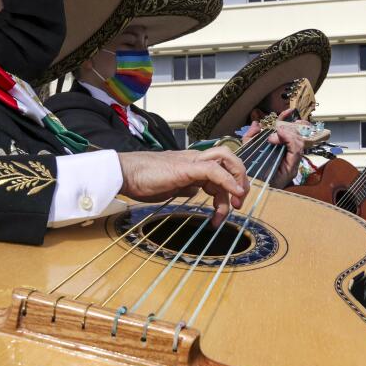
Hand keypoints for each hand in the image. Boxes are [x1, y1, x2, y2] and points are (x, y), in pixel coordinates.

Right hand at [118, 149, 247, 224]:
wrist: (125, 174)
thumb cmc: (142, 181)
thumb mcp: (170, 187)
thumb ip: (185, 187)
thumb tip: (194, 192)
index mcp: (191, 164)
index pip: (220, 167)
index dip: (230, 185)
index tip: (230, 206)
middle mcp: (195, 158)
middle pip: (229, 158)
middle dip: (240, 180)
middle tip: (239, 203)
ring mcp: (191, 161)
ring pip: (226, 159)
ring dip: (237, 181)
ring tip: (236, 204)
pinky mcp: (186, 167)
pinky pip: (214, 170)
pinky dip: (228, 181)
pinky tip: (232, 194)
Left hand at [241, 110, 306, 187]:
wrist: (250, 192)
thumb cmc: (251, 173)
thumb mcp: (248, 151)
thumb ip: (251, 137)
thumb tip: (256, 124)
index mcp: (281, 152)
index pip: (290, 133)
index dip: (290, 121)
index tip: (287, 111)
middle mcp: (289, 157)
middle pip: (297, 136)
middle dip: (289, 129)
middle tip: (277, 130)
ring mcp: (292, 163)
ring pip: (299, 142)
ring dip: (288, 134)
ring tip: (276, 135)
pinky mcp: (292, 168)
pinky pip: (296, 150)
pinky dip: (289, 141)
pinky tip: (279, 137)